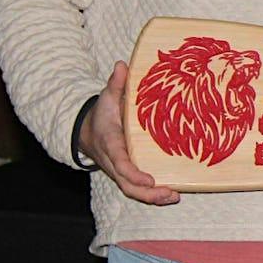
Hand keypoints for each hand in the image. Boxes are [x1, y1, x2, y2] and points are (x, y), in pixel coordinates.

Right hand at [81, 62, 179, 205]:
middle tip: (168, 193)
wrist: (89, 130)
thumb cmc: (103, 113)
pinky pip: (138, 188)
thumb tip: (121, 65)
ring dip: (153, 197)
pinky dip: (153, 194)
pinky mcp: (128, 174)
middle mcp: (114, 162)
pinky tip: (173, 194)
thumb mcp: (106, 96)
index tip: (149, 179)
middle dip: (147, 193)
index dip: (133, 173)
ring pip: (132, 190)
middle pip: (127, 184)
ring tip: (174, 196)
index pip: (120, 162)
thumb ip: (115, 84)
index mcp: (110, 143)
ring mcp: (120, 170)